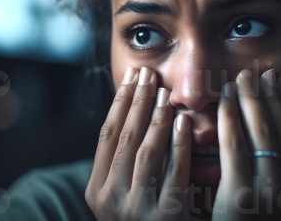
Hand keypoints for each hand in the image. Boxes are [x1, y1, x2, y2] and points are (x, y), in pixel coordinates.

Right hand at [85, 67, 192, 220]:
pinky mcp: (166, 217)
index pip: (106, 135)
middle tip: (149, 74)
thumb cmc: (143, 220)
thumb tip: (135, 110)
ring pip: (146, 152)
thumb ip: (124, 162)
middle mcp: (110, 200)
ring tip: (165, 91)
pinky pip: (173, 173)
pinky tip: (183, 121)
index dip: (119, 102)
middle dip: (137, 101)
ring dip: (155, 117)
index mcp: (96, 190)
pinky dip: (178, 144)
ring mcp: (136, 210)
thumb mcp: (123, 194)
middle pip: (125, 138)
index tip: (132, 76)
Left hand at [212, 69, 280, 219]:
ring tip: (236, 82)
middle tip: (250, 73)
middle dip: (263, 96)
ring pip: (260, 134)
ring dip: (248, 102)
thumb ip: (274, 167)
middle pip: (278, 129)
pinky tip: (224, 104)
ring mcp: (271, 196)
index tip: (270, 80)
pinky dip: (230, 121)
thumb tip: (267, 125)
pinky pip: (235, 149)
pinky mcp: (242, 199)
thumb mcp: (273, 197)